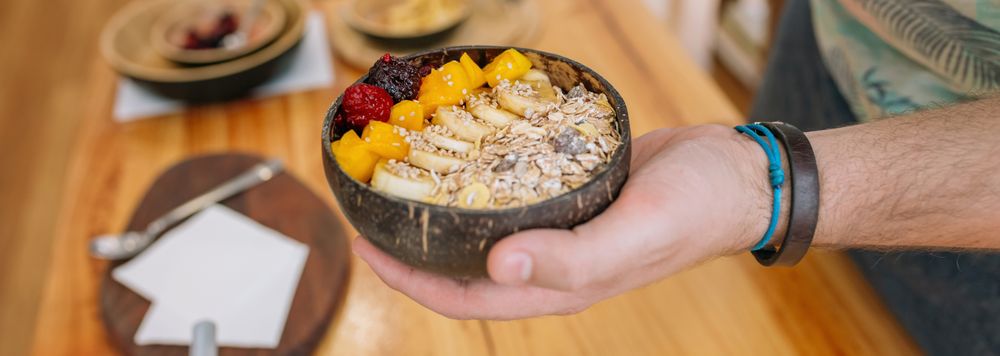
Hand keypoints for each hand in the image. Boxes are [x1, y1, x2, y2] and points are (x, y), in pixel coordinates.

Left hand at [353, 125, 774, 319]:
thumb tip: (497, 267)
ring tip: (409, 177)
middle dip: (416, 244)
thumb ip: (570, 260)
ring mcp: (561, 225)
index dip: (412, 281)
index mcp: (559, 284)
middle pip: (466, 263)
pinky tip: (464, 148)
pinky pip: (514, 188)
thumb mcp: (634, 236)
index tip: (367, 247)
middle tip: (376, 205)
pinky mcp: (571, 191)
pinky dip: (483, 175)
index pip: (467, 297)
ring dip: (446, 208)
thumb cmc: (693, 211)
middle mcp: (552, 259)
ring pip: (487, 224)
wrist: (736, 174)